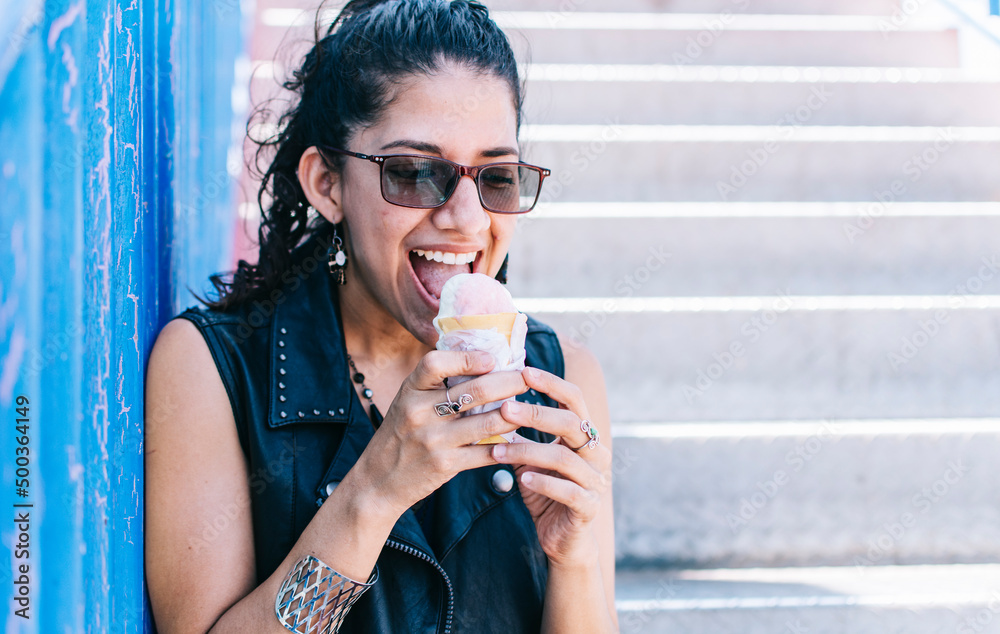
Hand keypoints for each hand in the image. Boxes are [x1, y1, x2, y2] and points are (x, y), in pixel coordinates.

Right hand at [352, 350, 528, 518]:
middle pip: (474, 391)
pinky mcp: (446, 464)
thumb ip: (435, 384)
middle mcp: (419, 412)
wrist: (379, 480)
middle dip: (508, 382)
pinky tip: (517, 439)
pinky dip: (506, 445)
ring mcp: (433, 440)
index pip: (435, 363)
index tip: (492, 358)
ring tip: (526, 408)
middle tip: (526, 379)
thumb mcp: (407, 401)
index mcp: (410, 391)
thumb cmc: (401, 434)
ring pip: (487, 422)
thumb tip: (483, 361)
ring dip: (513, 414)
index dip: (467, 358)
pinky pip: (485, 452)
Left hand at [490, 367, 612, 567]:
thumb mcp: (530, 459)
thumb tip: (487, 404)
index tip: (524, 371)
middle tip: (504, 408)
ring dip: (528, 451)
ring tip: (499, 450)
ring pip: (564, 457)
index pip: (574, 399)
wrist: (564, 539)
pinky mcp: (588, 507)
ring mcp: (595, 480)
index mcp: (584, 436)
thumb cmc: (545, 492)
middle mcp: (596, 453)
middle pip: (570, 423)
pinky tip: (523, 479)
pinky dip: (544, 483)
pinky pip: (568, 491)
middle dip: (536, 413)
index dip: (552, 383)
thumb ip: (519, 436)